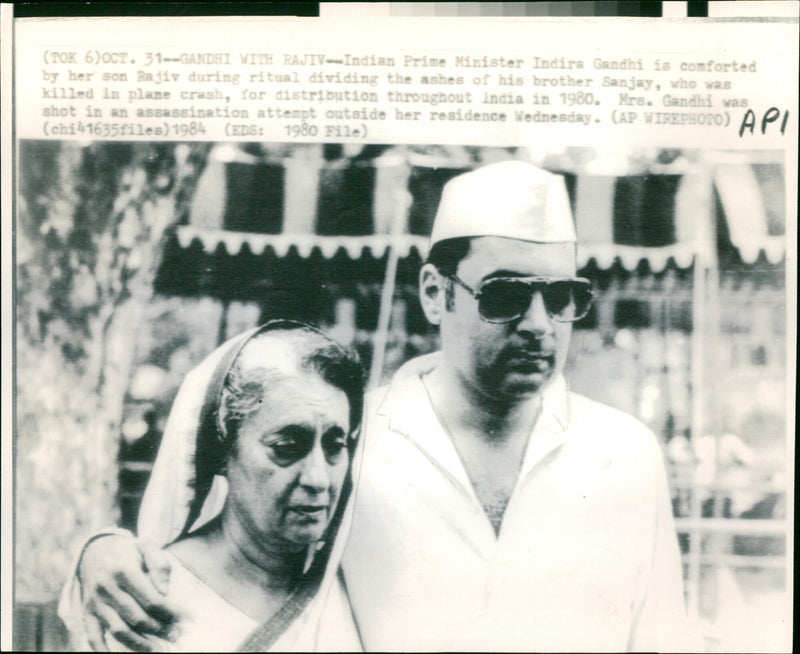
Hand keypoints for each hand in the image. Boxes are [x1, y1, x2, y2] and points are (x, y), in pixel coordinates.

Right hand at [77, 535, 177, 651]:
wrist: (96, 549)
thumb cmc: (128, 550)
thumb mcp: (147, 547)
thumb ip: (159, 565)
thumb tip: (165, 591)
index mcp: (124, 569)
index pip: (151, 599)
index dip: (168, 612)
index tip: (182, 619)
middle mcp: (107, 587)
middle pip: (136, 617)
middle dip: (158, 629)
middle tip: (174, 635)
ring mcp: (95, 601)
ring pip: (118, 629)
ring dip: (139, 643)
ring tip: (156, 648)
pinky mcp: (87, 611)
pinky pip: (93, 635)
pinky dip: (103, 649)